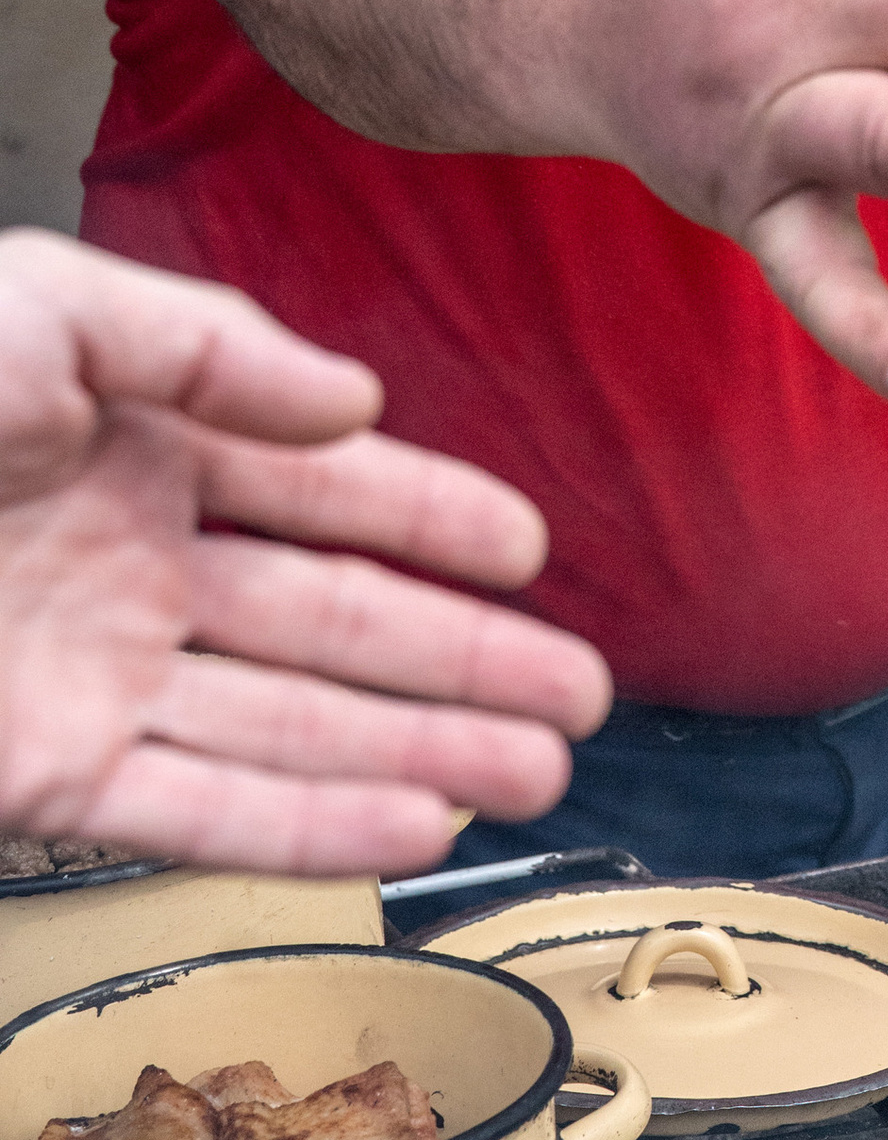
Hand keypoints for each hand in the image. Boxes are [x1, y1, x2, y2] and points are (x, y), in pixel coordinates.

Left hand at [0, 232, 609, 874]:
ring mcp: (95, 676)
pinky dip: (307, 825)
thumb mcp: (52, 313)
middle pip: (336, 624)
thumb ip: (213, 348)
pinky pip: (197, 809)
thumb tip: (359, 408)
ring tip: (533, 771)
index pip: (328, 492)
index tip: (535, 552)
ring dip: (418, 751)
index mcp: (148, 444)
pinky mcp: (41, 775)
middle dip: (466, 661)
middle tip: (582, 698)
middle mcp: (140, 568)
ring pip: (293, 726)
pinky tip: (405, 826)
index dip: (437, 521)